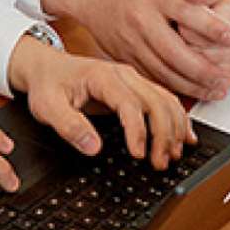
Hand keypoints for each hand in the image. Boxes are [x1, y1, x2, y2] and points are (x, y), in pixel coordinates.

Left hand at [8, 35, 195, 169]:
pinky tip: (183, 136)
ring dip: (174, 128)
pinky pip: (164, 100)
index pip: (130, 103)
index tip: (139, 155)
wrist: (46, 67)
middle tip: (159, 162)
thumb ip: (69, 126)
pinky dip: (177, 118)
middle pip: (156, 101)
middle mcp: (123, 75)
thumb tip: (93, 147)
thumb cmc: (48, 84)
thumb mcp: (47, 107)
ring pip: (165, 100)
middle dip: (163, 134)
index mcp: (102, 77)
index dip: (138, 130)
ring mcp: (133, 80)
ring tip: (172, 155)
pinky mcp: (136, 87)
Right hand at [39, 0, 229, 99]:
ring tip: (215, 90)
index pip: (187, 12)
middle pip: (175, 51)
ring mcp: (131, 40)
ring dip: (191, 85)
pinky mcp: (124, 56)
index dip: (212, 27)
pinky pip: (150, 77)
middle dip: (204, 69)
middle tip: (227, 77)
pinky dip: (171, 88)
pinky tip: (190, 92)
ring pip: (163, 70)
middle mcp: (142, 18)